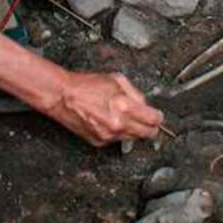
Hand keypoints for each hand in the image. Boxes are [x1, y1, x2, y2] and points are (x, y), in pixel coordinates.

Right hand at [47, 71, 163, 146]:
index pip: (154, 120)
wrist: (64, 97)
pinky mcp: (99, 142)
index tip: (157, 115)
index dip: (158, 117)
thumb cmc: (88, 85)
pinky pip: (117, 140)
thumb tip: (146, 106)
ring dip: (134, 130)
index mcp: (124, 107)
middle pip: (147, 134)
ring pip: (133, 139)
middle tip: (148, 120)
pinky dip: (118, 133)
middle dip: (150, 127)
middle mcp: (118, 125)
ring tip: (124, 117)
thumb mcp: (117, 80)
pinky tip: (110, 121)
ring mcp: (108, 136)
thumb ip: (135, 94)